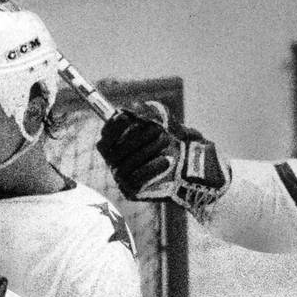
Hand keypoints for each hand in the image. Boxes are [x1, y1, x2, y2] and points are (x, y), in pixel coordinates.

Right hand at [97, 102, 229, 217]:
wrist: (191, 173)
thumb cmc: (174, 146)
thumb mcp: (166, 125)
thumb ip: (152, 114)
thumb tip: (137, 105)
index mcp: (118, 145)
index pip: (106, 136)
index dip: (113, 126)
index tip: (123, 116)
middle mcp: (115, 162)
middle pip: (116, 149)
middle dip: (136, 137)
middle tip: (157, 130)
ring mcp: (121, 177)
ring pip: (127, 163)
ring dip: (148, 150)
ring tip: (166, 143)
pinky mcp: (130, 191)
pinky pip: (135, 179)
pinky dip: (151, 167)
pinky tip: (166, 161)